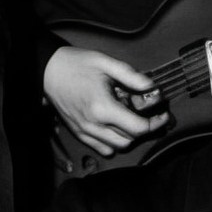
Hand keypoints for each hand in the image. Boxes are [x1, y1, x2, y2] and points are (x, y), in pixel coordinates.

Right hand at [43, 46, 168, 155]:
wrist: (48, 70)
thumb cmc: (76, 64)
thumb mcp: (107, 63)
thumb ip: (132, 76)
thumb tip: (152, 87)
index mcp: (103, 108)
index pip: (137, 128)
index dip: (155, 123)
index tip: (163, 115)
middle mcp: (93, 124)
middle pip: (129, 140)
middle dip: (145, 130)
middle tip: (152, 116)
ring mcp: (84, 131)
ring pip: (116, 147)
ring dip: (130, 137)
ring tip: (134, 120)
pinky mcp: (78, 132)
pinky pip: (100, 148)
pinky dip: (113, 143)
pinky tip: (117, 127)